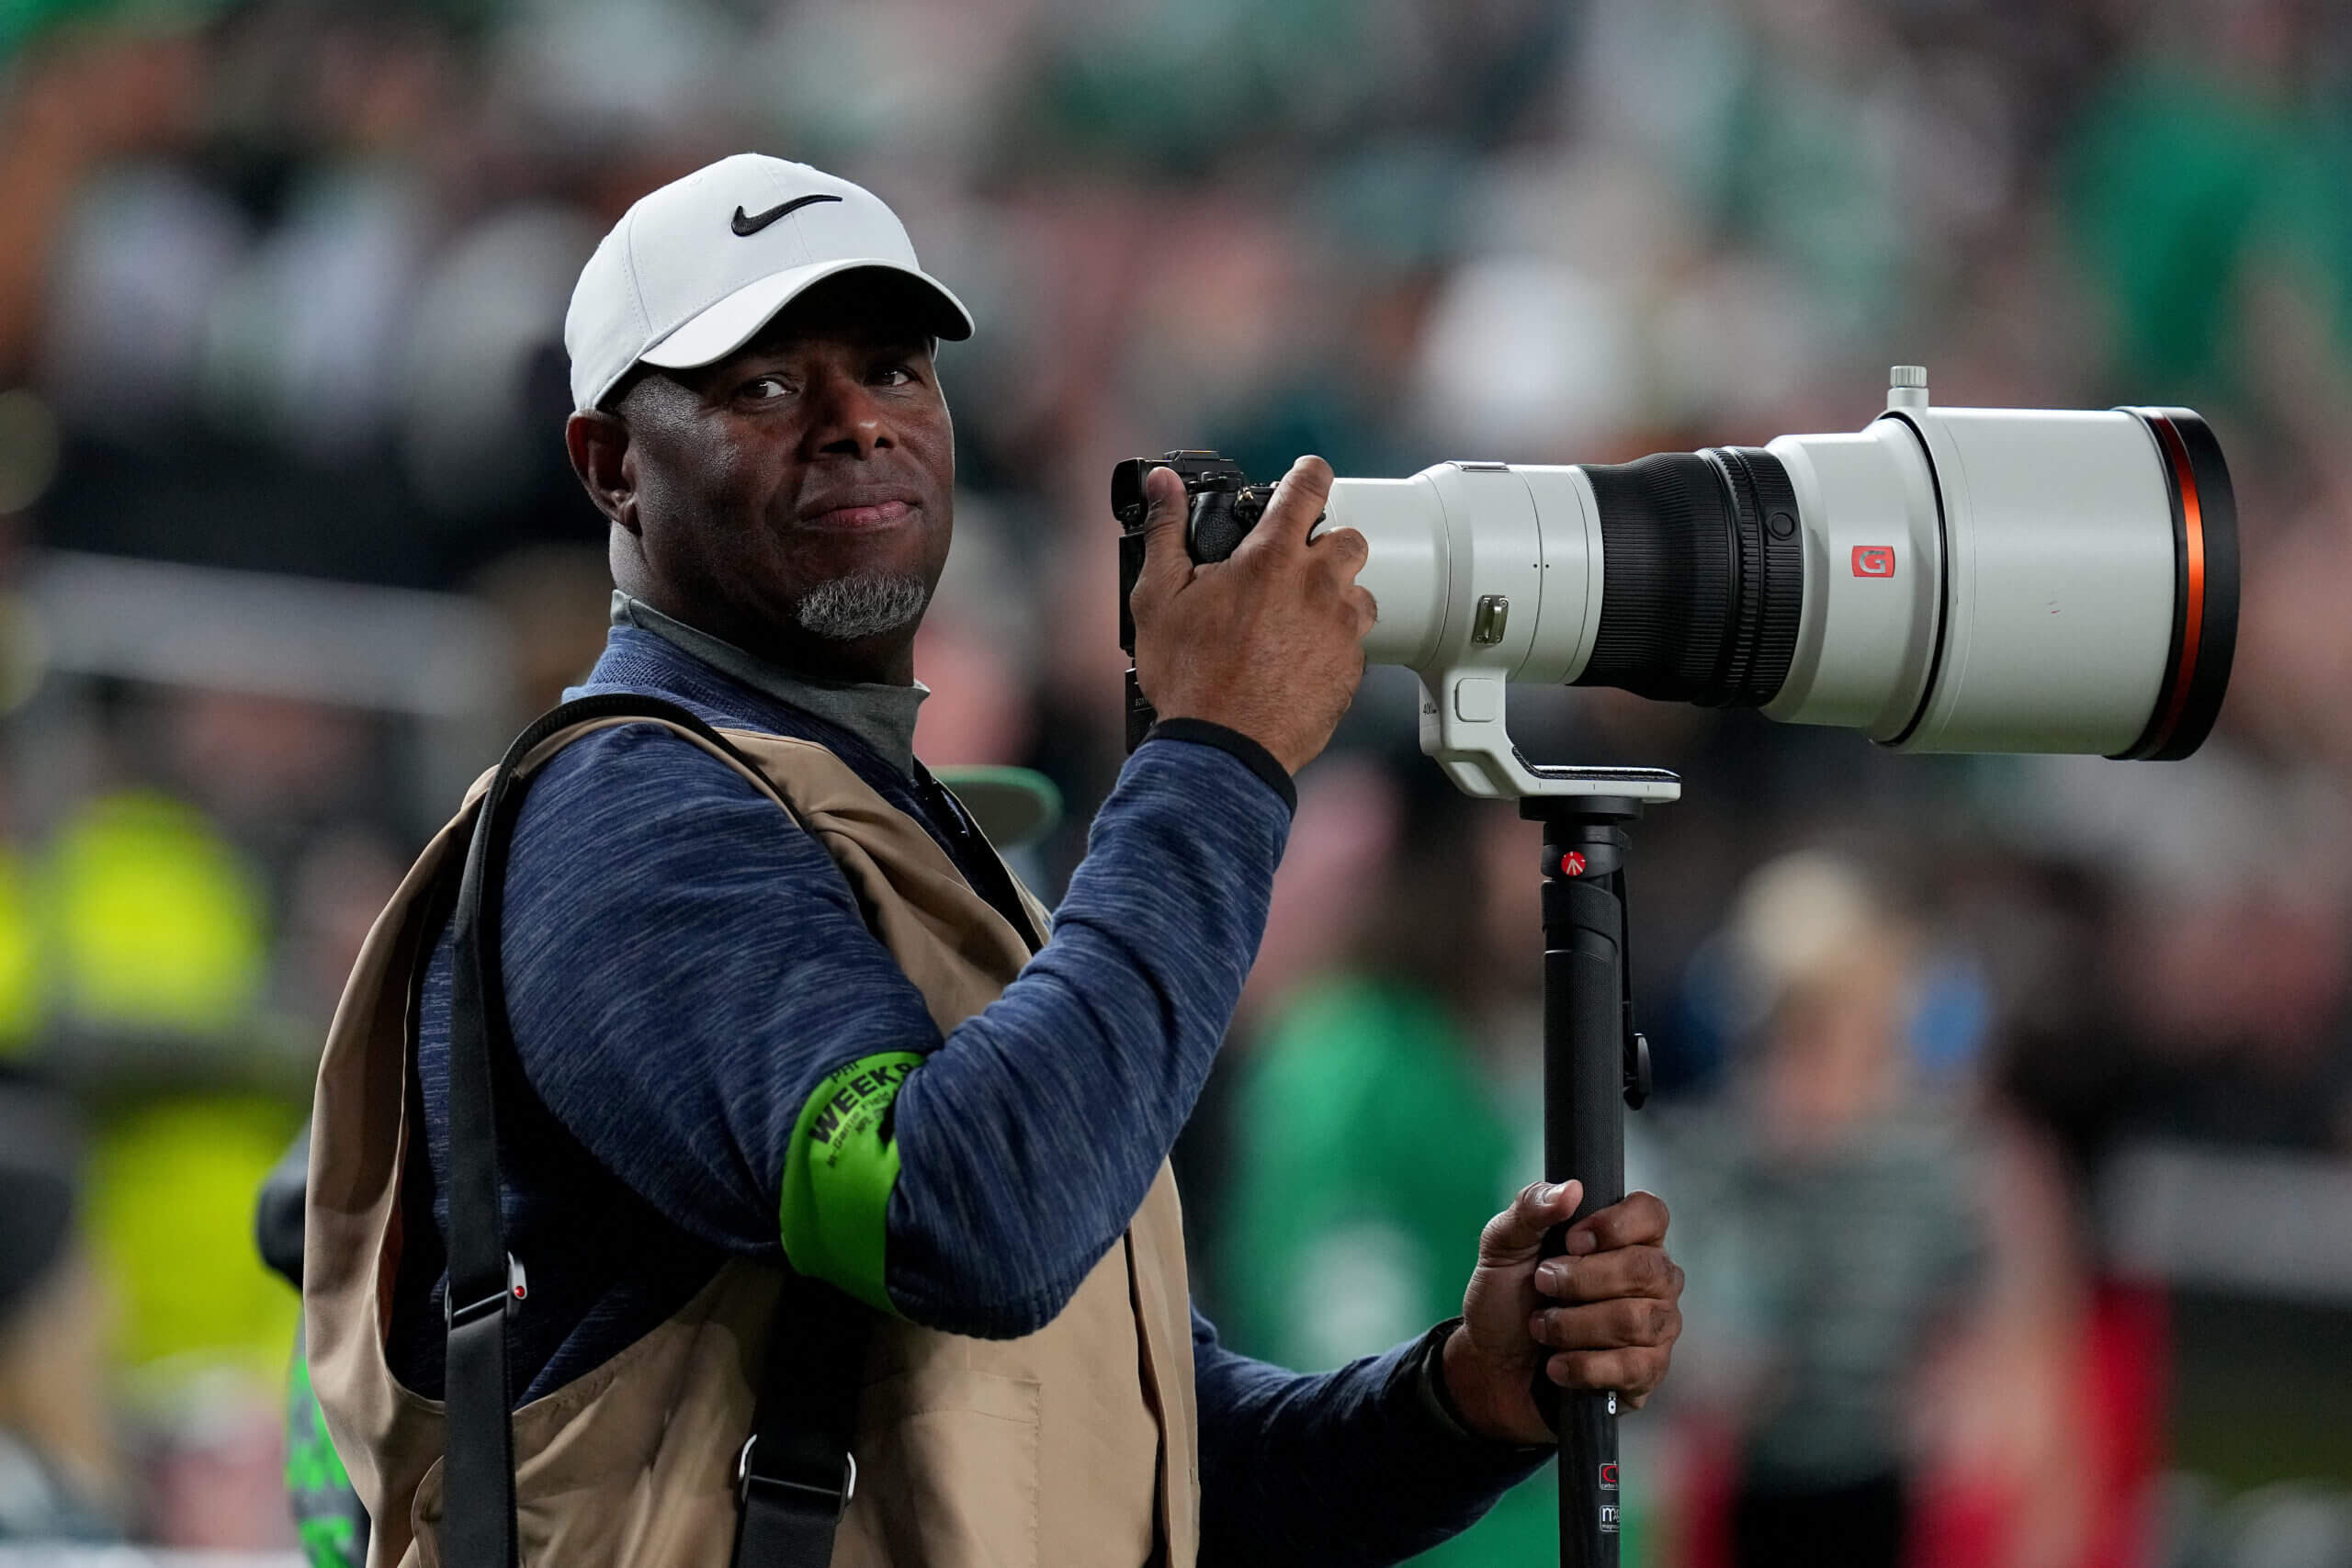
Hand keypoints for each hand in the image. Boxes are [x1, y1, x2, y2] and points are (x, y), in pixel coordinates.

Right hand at [1128, 456, 1376, 776]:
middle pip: (1350, 537)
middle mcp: (1316, 586)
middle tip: (1298, 562)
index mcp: (1271, 558)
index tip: (1308, 475)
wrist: (1224, 750)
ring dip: (1337, 594)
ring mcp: (1340, 628)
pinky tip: (1304, 655)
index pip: (1308, 489)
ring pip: (1361, 590)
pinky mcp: (1352, 668)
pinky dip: (1336, 640)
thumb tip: (1162, 484)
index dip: (1309, 474)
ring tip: (1301, 615)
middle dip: (1329, 541)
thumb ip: (1165, 532)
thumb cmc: (1189, 678)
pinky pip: (1357, 640)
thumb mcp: (1158, 598)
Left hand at [1440, 1181, 1682, 1445]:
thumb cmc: (1507, 1298)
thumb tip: (1571, 1189)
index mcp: (1625, 1237)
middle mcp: (1653, 1279)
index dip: (1615, 1225)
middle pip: (1646, 1269)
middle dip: (1582, 1280)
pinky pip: (1633, 1367)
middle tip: (1542, 1285)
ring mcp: (1656, 1327)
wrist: (1492, 1365)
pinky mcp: (1647, 1373)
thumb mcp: (1503, 1245)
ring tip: (1541, 1328)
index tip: (1570, 1240)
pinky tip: (1557, 1365)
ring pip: (1638, 1320)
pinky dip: (1584, 1365)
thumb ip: (1531, 1209)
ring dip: (1575, 1325)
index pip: (1651, 1214)